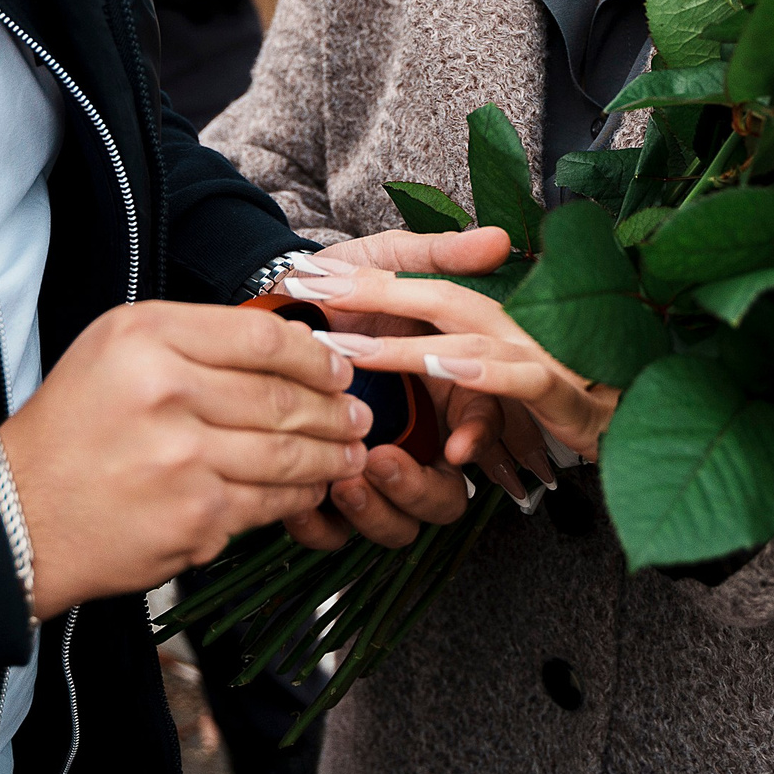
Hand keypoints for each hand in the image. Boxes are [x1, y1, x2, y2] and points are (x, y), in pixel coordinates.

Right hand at [0, 300, 371, 618]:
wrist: (20, 515)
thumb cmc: (72, 429)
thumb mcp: (115, 350)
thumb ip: (192, 340)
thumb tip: (286, 348)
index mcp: (146, 337)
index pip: (261, 336)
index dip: (313, 355)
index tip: (336, 368)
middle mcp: (166, 391)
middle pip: (282, 397)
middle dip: (334, 410)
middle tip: (358, 415)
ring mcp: (184, 459)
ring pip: (287, 453)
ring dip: (330, 455)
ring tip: (350, 452)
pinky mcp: (196, 518)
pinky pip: (271, 502)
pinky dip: (301, 496)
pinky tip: (313, 490)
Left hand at [272, 228, 557, 548]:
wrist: (274, 292)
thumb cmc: (340, 280)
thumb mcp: (390, 259)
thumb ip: (442, 257)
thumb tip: (499, 240)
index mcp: (447, 387)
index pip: (482, 426)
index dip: (479, 441)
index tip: (457, 450)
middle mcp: (421, 438)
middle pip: (444, 497)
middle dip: (416, 489)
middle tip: (377, 461)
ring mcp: (380, 466)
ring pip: (399, 525)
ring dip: (377, 510)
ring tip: (342, 479)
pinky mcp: (333, 489)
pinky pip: (338, 534)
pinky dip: (322, 524)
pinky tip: (307, 500)